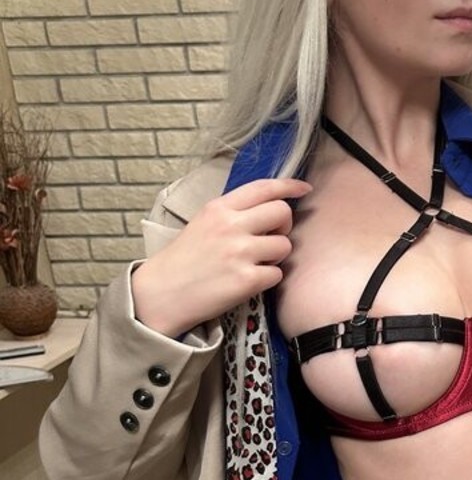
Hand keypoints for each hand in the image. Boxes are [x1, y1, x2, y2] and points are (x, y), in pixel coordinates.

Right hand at [132, 177, 311, 337]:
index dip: (289, 186)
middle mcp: (231, 225)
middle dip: (284, 226)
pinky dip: (268, 279)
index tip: (303, 189)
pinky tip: (249, 282)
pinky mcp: (247, 279)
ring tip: (255, 263)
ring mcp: (240, 252)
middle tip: (270, 238)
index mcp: (219, 208)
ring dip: (276, 256)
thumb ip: (232, 213)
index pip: (264, 187)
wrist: (161, 294)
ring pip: (285, 245)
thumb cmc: (183, 260)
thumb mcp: (202, 223)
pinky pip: (277, 274)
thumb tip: (268, 209)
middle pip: (282, 212)